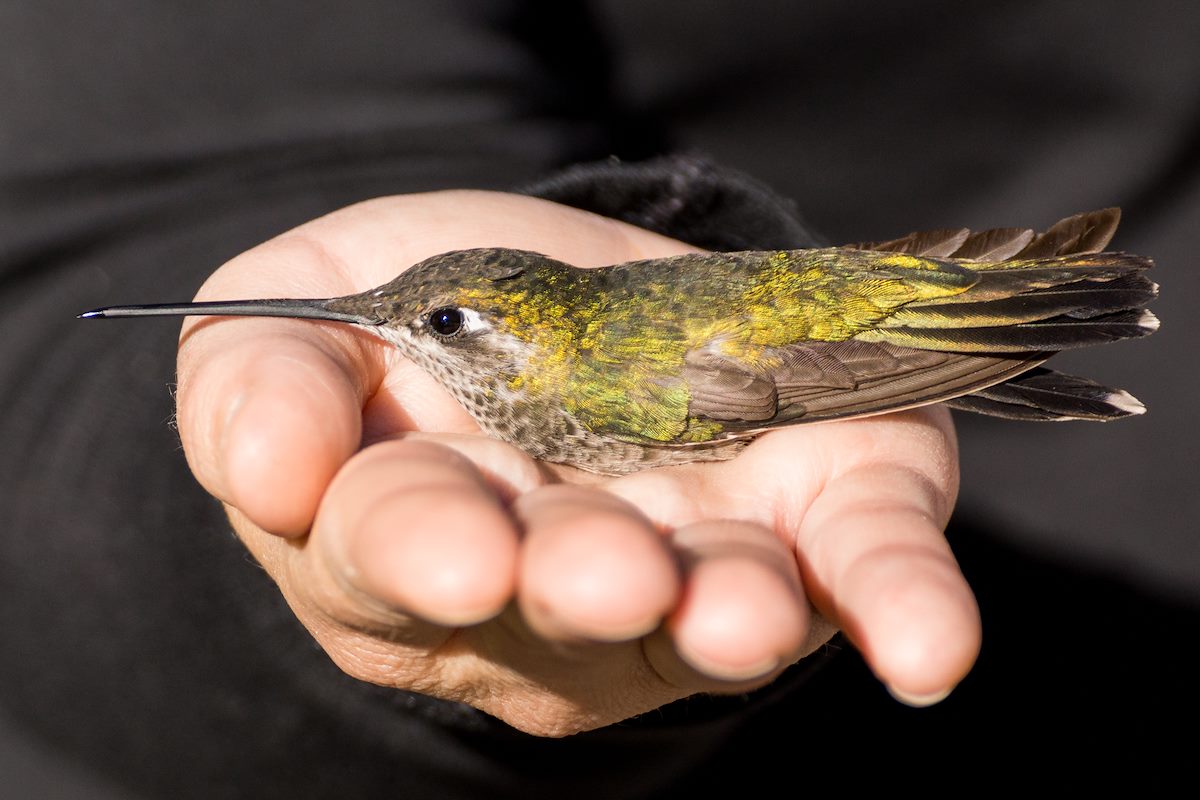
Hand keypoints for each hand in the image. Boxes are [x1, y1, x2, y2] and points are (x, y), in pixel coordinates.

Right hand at [174, 191, 978, 735]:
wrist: (564, 297)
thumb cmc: (418, 321)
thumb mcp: (306, 313)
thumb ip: (265, 384)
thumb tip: (270, 468)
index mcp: (415, 523)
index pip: (397, 547)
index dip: (421, 547)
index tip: (452, 554)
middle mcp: (552, 577)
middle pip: (559, 599)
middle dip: (581, 586)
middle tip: (604, 575)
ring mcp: (686, 563)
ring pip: (706, 606)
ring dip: (728, 612)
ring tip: (742, 608)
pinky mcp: (808, 520)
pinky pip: (854, 570)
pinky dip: (894, 606)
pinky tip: (927, 650)